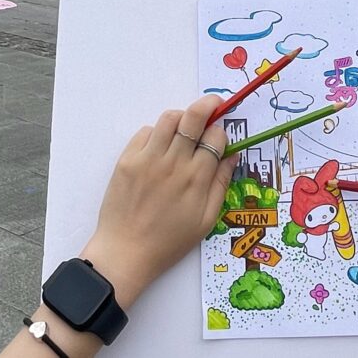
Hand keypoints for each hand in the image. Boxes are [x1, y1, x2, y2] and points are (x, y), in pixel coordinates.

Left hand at [80, 95, 237, 308]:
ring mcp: (148, 158)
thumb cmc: (170, 241)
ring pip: (169, 118)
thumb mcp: (206, 219)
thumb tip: (232, 155)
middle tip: (213, 105)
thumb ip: (221, 184)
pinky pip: (145, 132)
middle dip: (208, 105)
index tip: (219, 137)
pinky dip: (156, 133)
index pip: (215, 137)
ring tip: (184, 128)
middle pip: (194, 117)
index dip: (221, 133)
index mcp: (196, 179)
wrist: (126, 252)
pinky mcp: (127, 159)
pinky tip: (159, 147)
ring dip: (182, 117)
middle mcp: (173, 163)